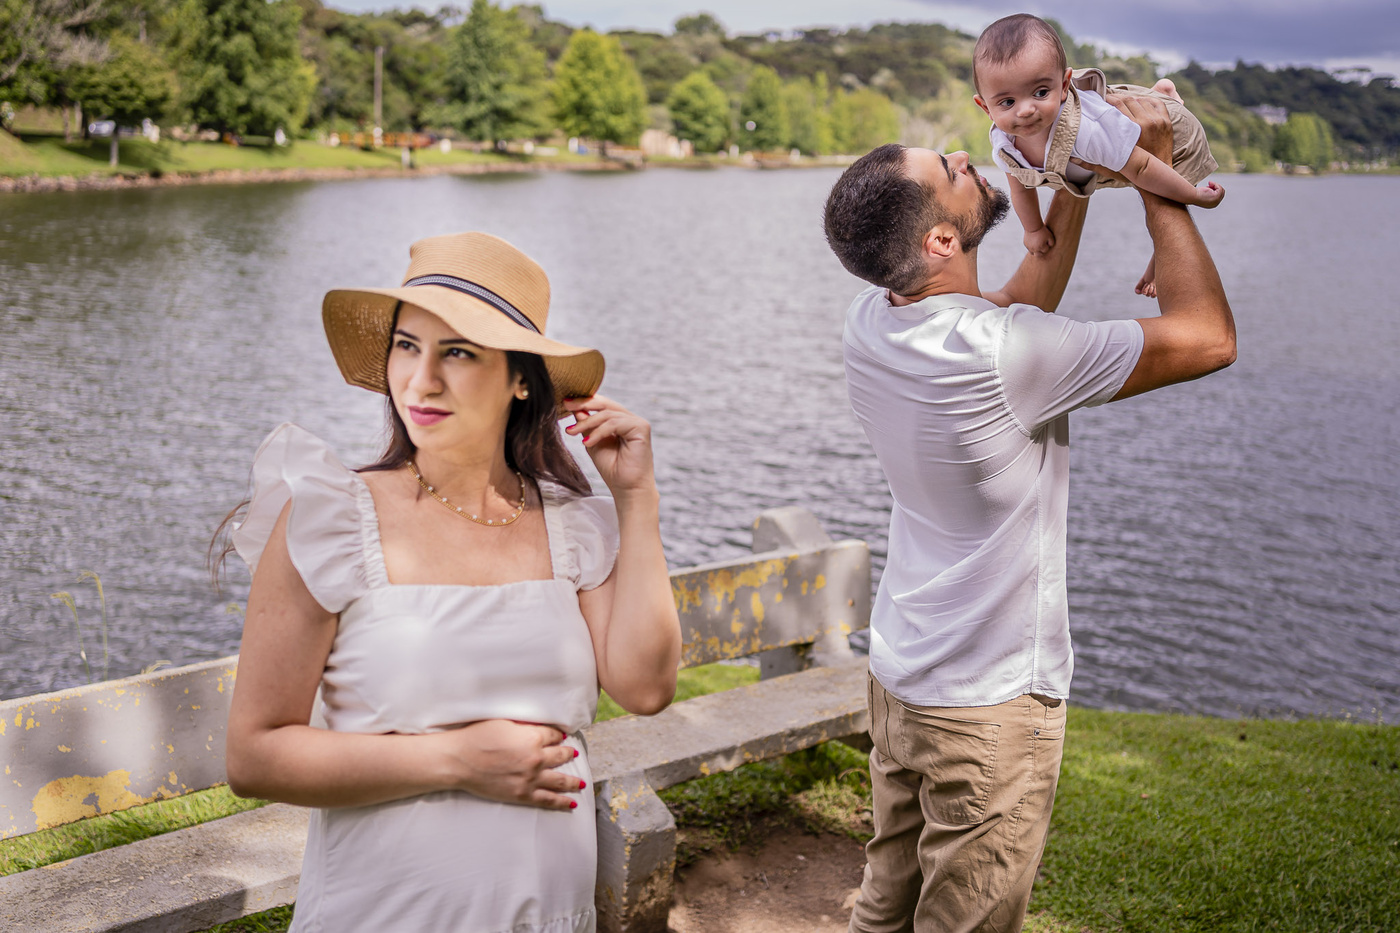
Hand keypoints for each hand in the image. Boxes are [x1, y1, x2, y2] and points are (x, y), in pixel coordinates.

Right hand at [438, 719, 582, 810]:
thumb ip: (525, 726)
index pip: (554, 735)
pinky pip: (547, 800)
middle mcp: (536, 758)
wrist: (459, 761)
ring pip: (560, 780)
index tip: (562, 736)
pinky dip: (561, 802)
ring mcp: (530, 779)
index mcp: (532, 737)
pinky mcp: (522, 795)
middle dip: (569, 754)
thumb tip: (539, 728)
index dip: (558, 735)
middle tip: (575, 754)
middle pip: (561, 756)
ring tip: (581, 782)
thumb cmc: (477, 737)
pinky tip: (571, 803)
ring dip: (573, 781)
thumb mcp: (504, 723)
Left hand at [562, 394, 656, 498]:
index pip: (602, 406)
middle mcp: (630, 420)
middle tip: (567, 406)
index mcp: (620, 422)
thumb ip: (587, 426)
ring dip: (587, 423)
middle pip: (606, 404)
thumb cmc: (613, 469)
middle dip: (584, 403)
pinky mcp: (641, 428)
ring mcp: (637, 423)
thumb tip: (576, 408)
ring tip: (572, 432)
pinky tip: (587, 442)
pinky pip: (615, 423)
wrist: (627, 489)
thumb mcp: (593, 443)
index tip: (565, 403)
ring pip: (607, 414)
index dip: (585, 402)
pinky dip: (598, 432)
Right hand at [1023, 225, 1054, 255]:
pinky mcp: (1025, 244)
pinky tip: (1034, 242)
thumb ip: (1052, 243)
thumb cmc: (1042, 231)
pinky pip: (1029, 248)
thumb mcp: (1050, 236)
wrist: (1033, 226)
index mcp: (1041, 247)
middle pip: (1039, 255)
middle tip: (1043, 245)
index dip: (1047, 245)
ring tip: (1038, 245)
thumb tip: (1050, 247)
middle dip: (1042, 251)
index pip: (1045, 250)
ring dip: (1036, 250)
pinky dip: (1032, 247)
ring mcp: (1029, 247)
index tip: (1046, 240)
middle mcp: (1034, 249)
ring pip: (1033, 253)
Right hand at [1072, 95, 1174, 183]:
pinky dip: (1147, 101)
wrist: (1158, 175)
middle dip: (1117, 97)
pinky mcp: (1166, 121)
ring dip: (1131, 99)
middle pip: (1129, 100)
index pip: (1118, 105)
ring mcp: (1158, 121)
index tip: (1101, 99)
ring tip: (1123, 102)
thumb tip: (1071, 158)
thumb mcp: (1110, 167)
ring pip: (1142, 100)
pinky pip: (1156, 102)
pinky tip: (1140, 103)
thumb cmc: (1132, 173)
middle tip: (1109, 98)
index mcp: (1131, 132)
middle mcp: (1146, 123)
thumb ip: (1091, 162)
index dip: (1108, 99)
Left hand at [1191, 180, 1224, 207]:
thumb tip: (1211, 188)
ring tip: (1209, 184)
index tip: (1208, 187)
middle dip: (1215, 187)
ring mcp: (1216, 201)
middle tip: (1209, 184)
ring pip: (1221, 190)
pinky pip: (1220, 188)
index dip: (1214, 190)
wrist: (1192, 196)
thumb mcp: (1203, 194)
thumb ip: (1208, 192)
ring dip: (1215, 185)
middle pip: (1221, 193)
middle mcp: (1215, 204)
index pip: (1218, 196)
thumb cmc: (1194, 195)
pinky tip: (1209, 183)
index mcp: (1211, 205)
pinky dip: (1215, 184)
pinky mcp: (1216, 197)